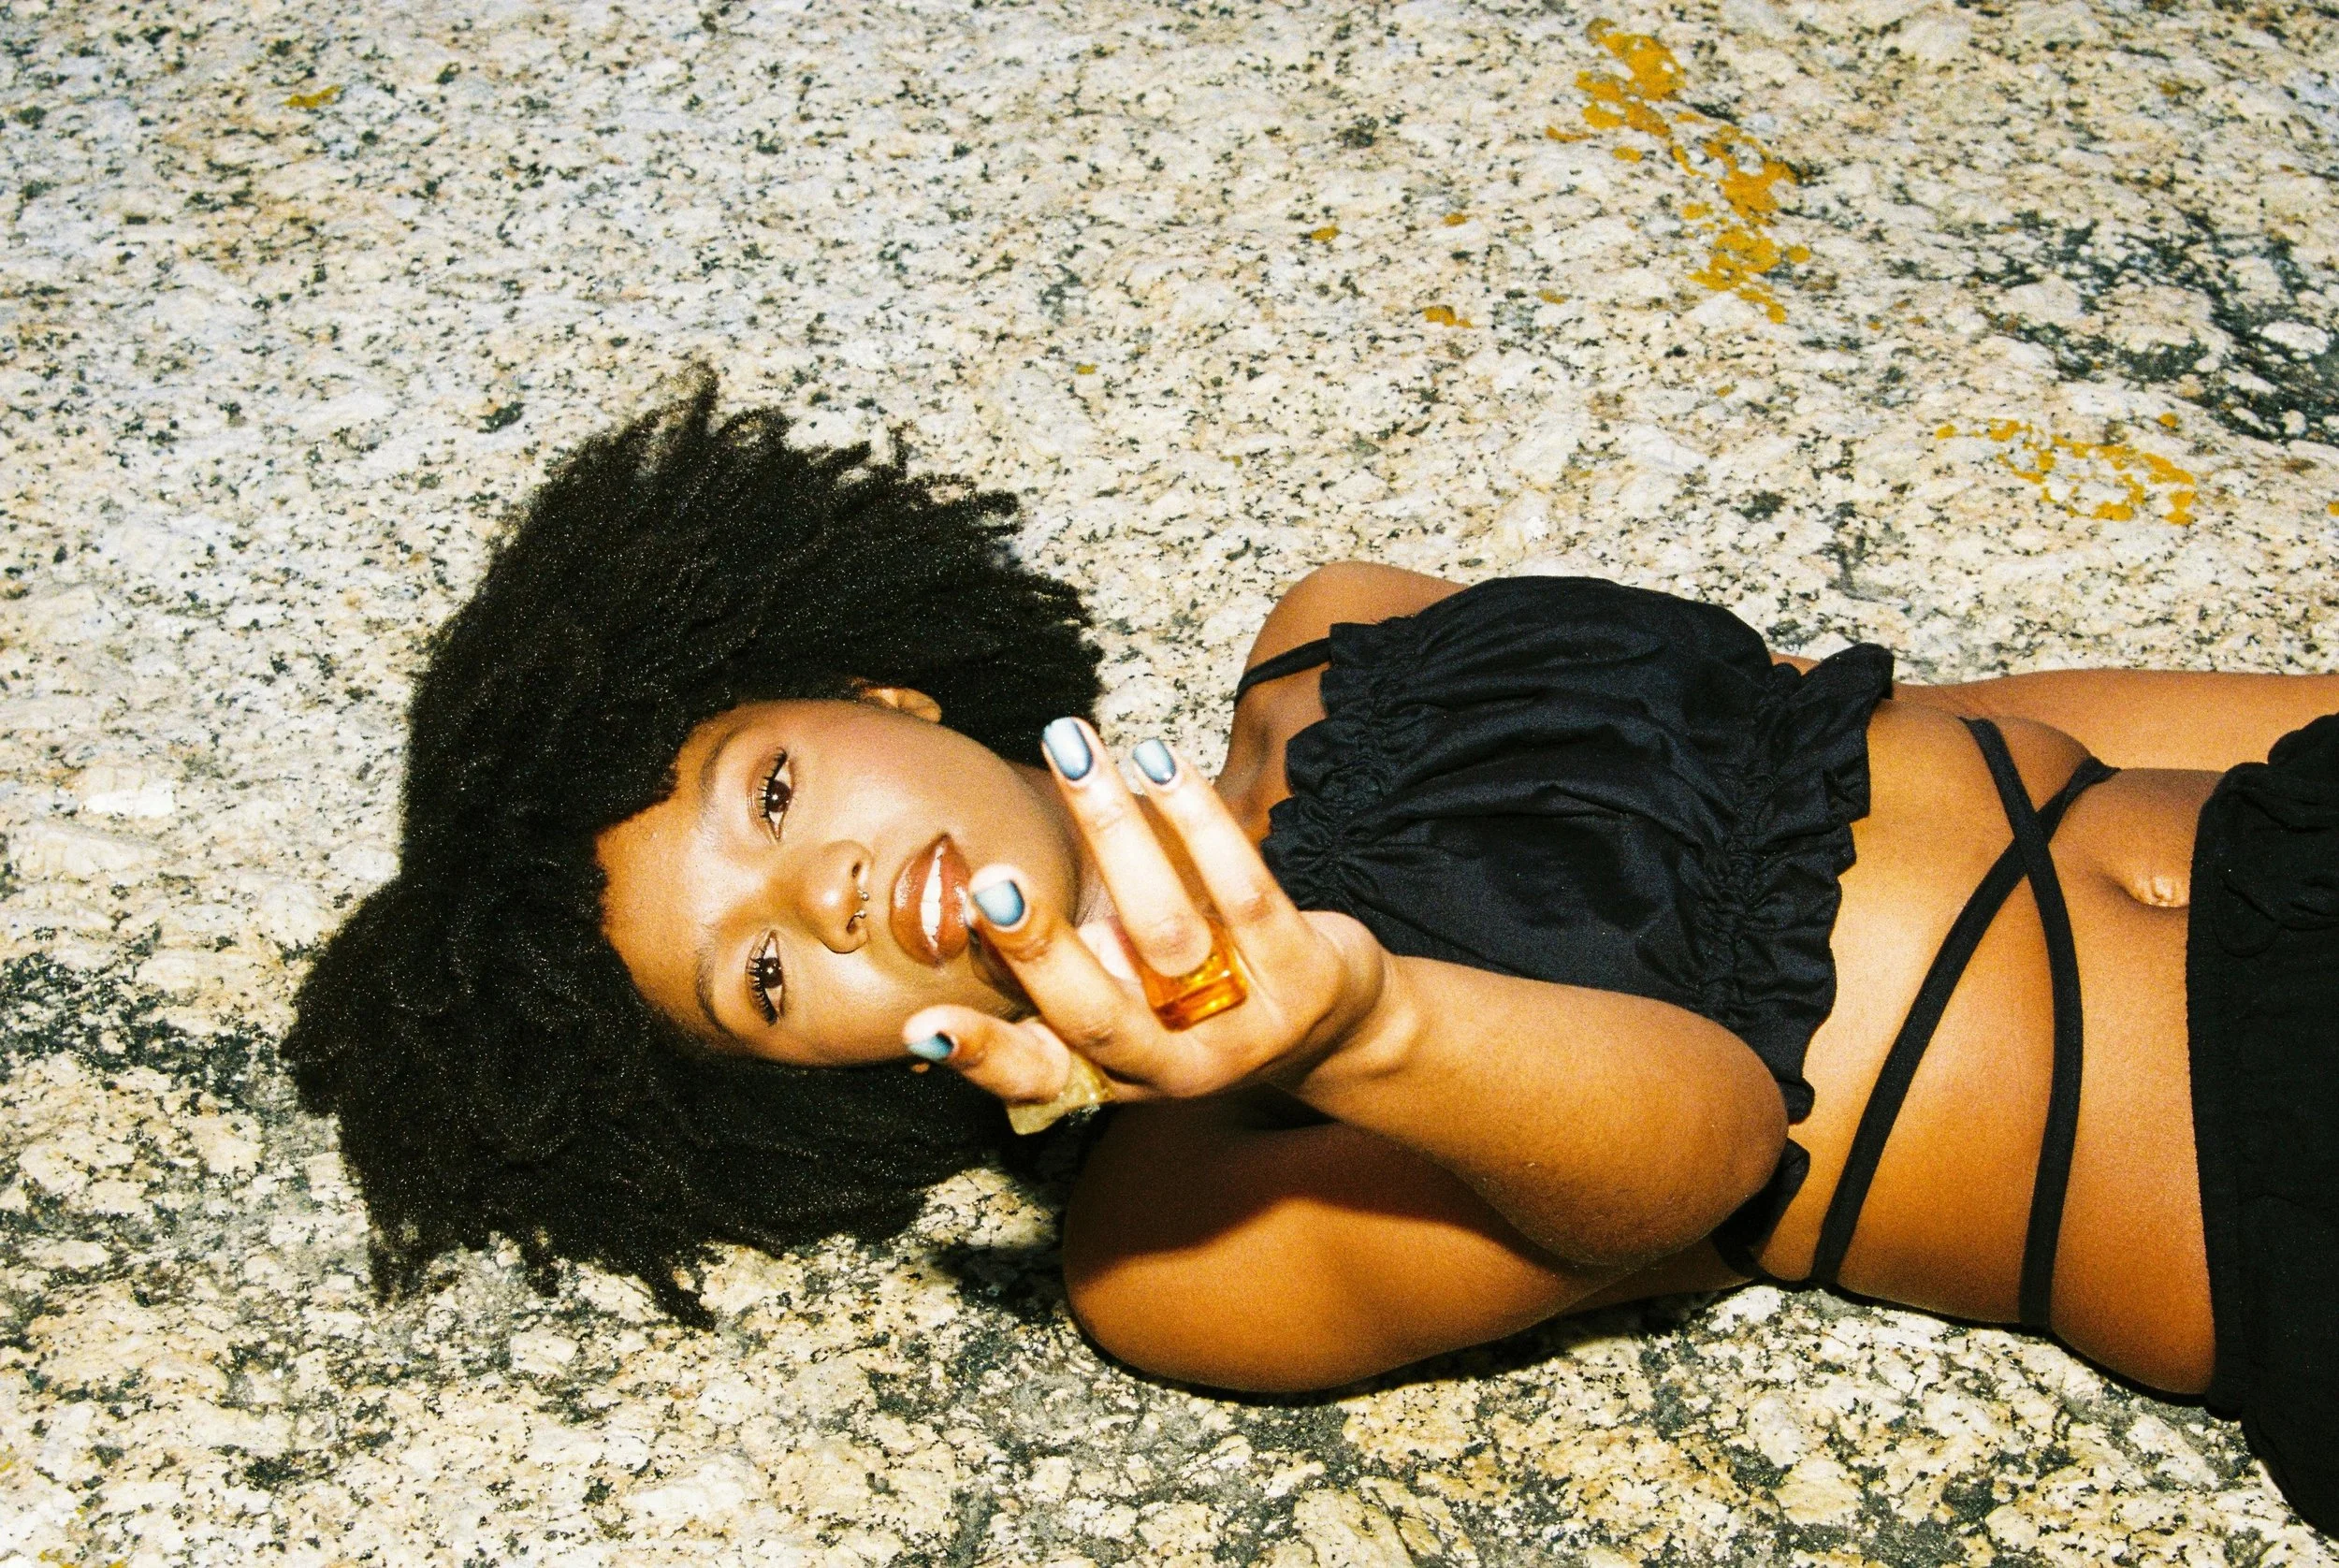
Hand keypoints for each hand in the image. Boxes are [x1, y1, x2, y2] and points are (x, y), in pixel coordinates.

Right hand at [901, 719, 1392, 1111]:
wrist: (1332, 1027)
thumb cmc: (1194, 995)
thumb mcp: (1126, 997)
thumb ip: (1059, 967)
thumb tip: (967, 901)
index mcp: (1110, 1070)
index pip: (1034, 1075)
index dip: (980, 1055)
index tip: (922, 1027)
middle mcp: (1171, 1064)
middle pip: (1098, 1016)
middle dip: (1040, 948)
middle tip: (993, 881)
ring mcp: (1242, 1026)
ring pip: (1168, 933)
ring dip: (1115, 833)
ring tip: (1074, 752)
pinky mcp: (1303, 973)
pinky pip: (1244, 889)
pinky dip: (1196, 818)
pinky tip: (1158, 760)